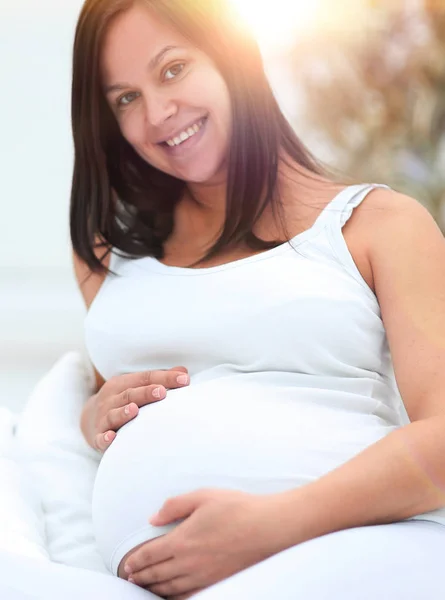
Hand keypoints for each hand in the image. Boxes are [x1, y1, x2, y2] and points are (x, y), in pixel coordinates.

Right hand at [81, 366, 189, 451]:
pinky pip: (101, 437)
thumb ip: (159, 380)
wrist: (90, 419)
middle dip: (146, 393)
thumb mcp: (136, 386)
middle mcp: (112, 398)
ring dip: (124, 413)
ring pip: (114, 414)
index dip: (165, 378)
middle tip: (161, 392)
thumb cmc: (123, 401)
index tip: (185, 380)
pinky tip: (112, 437)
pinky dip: (105, 438)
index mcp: (123, 383)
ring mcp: (104, 417)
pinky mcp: (98, 436)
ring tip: (135, 410)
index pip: (146, 378)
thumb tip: (184, 372)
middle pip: (130, 394)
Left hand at [123, 489, 288, 598]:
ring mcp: (203, 576)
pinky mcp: (217, 582)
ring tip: (145, 587)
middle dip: (141, 577)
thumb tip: (153, 518)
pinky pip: (189, 595)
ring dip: (154, 588)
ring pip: (170, 588)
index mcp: (182, 540)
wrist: (268, 527)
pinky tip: (171, 595)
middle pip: (157, 575)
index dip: (136, 561)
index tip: (128, 565)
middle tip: (131, 578)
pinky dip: (174, 597)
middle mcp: (189, 563)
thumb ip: (174, 506)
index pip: (150, 555)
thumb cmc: (237, 508)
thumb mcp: (203, 496)